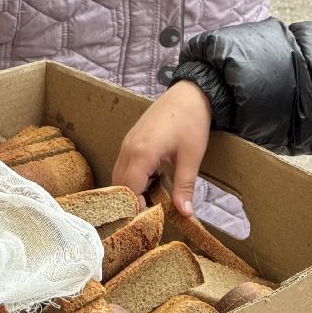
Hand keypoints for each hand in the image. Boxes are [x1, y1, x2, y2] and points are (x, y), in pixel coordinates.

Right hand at [112, 81, 212, 216]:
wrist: (190, 92)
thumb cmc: (192, 121)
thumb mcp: (192, 156)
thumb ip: (184, 186)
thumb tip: (184, 214)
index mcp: (141, 154)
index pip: (127, 191)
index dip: (135, 209)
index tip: (150, 220)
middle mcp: (128, 148)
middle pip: (119, 185)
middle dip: (131, 202)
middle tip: (150, 216)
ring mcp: (127, 142)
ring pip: (119, 175)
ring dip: (131, 190)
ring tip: (151, 201)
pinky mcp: (131, 139)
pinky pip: (123, 165)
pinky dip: (132, 178)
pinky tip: (150, 183)